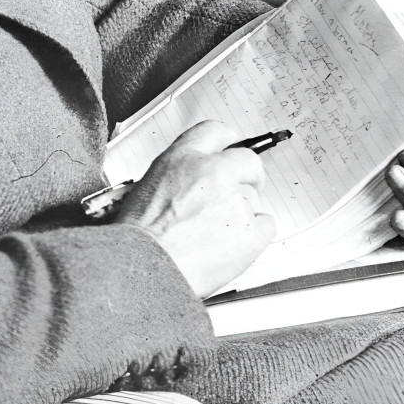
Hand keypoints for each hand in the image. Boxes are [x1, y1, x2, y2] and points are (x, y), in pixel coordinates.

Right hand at [114, 120, 277, 297]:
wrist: (141, 271)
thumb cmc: (137, 240)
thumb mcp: (146, 188)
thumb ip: (179, 176)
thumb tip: (195, 180)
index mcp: (182, 159)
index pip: (216, 132)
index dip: (227, 142)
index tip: (232, 150)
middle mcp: (212, 173)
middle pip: (247, 162)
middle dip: (247, 176)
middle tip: (238, 195)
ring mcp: (234, 201)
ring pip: (254, 199)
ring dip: (242, 213)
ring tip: (214, 236)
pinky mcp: (249, 231)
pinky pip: (267, 225)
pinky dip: (255, 235)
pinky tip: (231, 246)